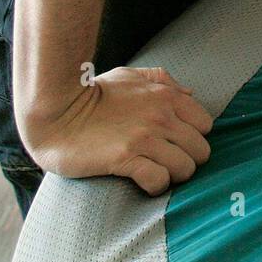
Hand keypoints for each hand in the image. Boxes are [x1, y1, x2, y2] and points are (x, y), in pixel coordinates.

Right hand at [21, 67, 213, 194]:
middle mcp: (162, 116)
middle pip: (201, 150)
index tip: (177, 144)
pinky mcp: (126, 158)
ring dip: (173, 176)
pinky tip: (143, 182)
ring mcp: (144, 137)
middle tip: (168, 163)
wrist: (55, 112)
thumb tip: (188, 94)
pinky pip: (159, 180)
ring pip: (185, 168)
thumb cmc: (91, 93)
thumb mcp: (129, 75)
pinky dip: (155, 186)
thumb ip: (162, 80)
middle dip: (188, 160)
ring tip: (156, 173)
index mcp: (166, 96)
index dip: (193, 138)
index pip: (205, 125)